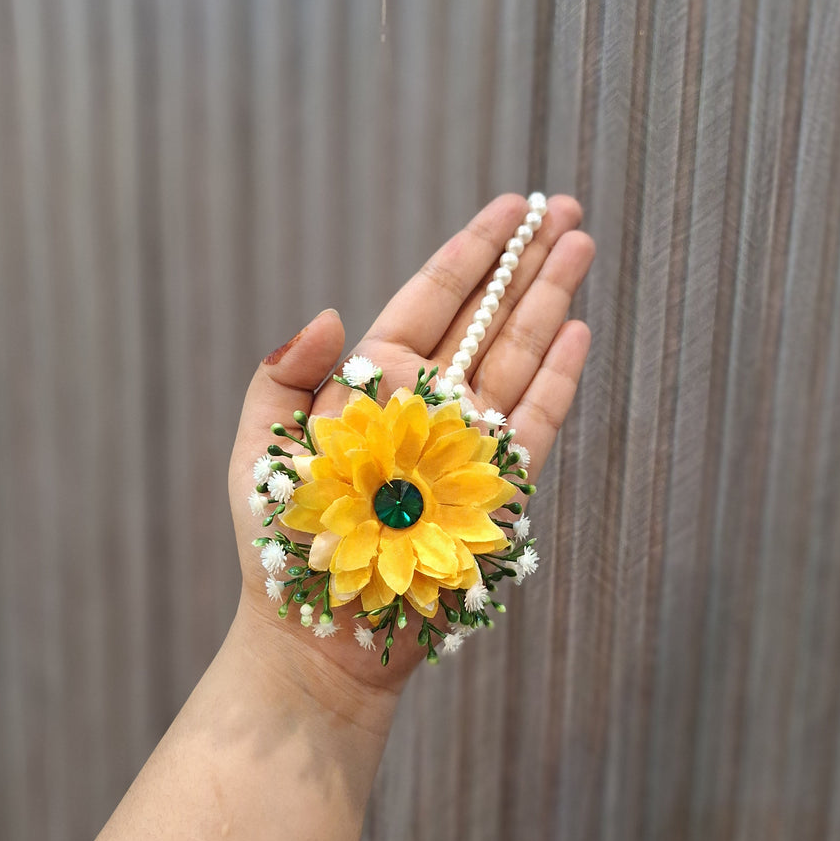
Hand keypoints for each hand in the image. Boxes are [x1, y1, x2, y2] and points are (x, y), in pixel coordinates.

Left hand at [229, 194, 594, 697]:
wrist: (320, 633)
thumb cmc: (282, 546)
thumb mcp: (258, 452)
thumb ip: (282, 378)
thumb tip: (327, 313)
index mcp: (372, 388)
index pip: (430, 303)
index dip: (470, 253)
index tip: (507, 207)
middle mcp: (427, 409)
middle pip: (485, 319)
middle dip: (524, 262)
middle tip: (563, 209)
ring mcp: (466, 447)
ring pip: (516, 359)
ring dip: (550, 302)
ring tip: (581, 247)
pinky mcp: (496, 492)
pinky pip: (534, 425)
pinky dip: (558, 379)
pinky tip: (577, 330)